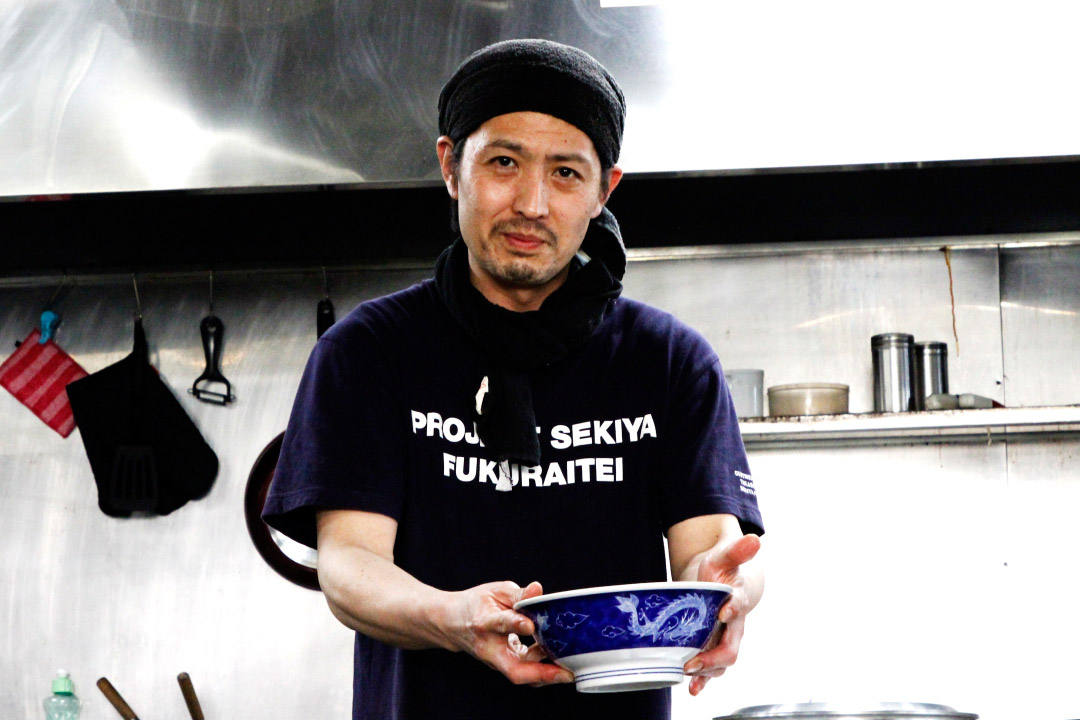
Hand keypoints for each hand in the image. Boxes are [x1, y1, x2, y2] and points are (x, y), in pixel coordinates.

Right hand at [443, 580, 573, 686]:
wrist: (451, 623)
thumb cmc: (475, 605)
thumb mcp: (495, 591)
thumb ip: (518, 594)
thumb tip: (538, 589)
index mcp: (486, 622)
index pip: (501, 624)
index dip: (516, 624)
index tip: (532, 625)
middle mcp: (490, 647)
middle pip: (514, 669)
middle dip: (541, 674)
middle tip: (565, 673)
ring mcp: (495, 661)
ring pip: (521, 675)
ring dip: (546, 675)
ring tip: (569, 669)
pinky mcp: (502, 665)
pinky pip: (523, 672)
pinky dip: (541, 669)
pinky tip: (558, 660)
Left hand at [683, 533, 762, 695]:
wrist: (726, 579)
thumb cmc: (723, 567)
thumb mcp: (725, 554)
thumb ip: (738, 549)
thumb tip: (755, 538)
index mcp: (737, 598)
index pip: (739, 605)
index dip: (733, 608)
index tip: (723, 611)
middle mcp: (734, 624)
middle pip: (730, 646)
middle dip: (713, 656)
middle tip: (694, 661)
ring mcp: (724, 636)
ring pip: (720, 661)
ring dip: (706, 672)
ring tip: (689, 677)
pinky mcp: (712, 643)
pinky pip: (711, 668)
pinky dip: (703, 680)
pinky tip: (692, 689)